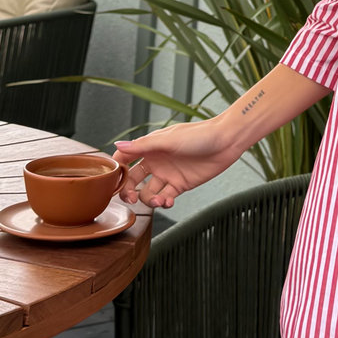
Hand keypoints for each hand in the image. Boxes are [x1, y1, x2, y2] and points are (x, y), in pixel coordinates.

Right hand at [113, 118, 235, 208]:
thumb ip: (143, 146)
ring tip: (158, 201)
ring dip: (148, 200)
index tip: (111, 182)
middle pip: (132, 180)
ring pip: (147, 192)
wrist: (225, 142)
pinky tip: (167, 202)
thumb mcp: (168, 140)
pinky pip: (164, 198)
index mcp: (149, 147)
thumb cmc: (198, 135)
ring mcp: (167, 174)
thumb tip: (117, 146)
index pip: (125, 159)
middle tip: (130, 198)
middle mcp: (156, 161)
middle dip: (128, 191)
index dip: (116, 170)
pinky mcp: (180, 185)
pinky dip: (163, 203)